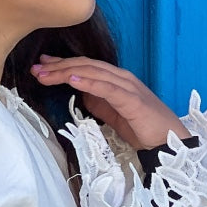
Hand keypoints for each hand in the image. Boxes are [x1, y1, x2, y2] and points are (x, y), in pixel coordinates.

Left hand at [31, 56, 189, 148]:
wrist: (169, 142)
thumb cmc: (145, 129)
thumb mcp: (115, 114)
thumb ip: (100, 102)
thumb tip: (81, 94)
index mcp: (117, 80)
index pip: (86, 67)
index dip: (62, 65)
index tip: (42, 65)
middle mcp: (121, 78)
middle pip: (85, 66)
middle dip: (58, 67)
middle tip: (36, 69)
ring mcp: (127, 87)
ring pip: (93, 73)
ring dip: (67, 72)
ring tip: (46, 74)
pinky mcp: (132, 100)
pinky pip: (107, 88)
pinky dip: (88, 82)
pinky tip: (72, 80)